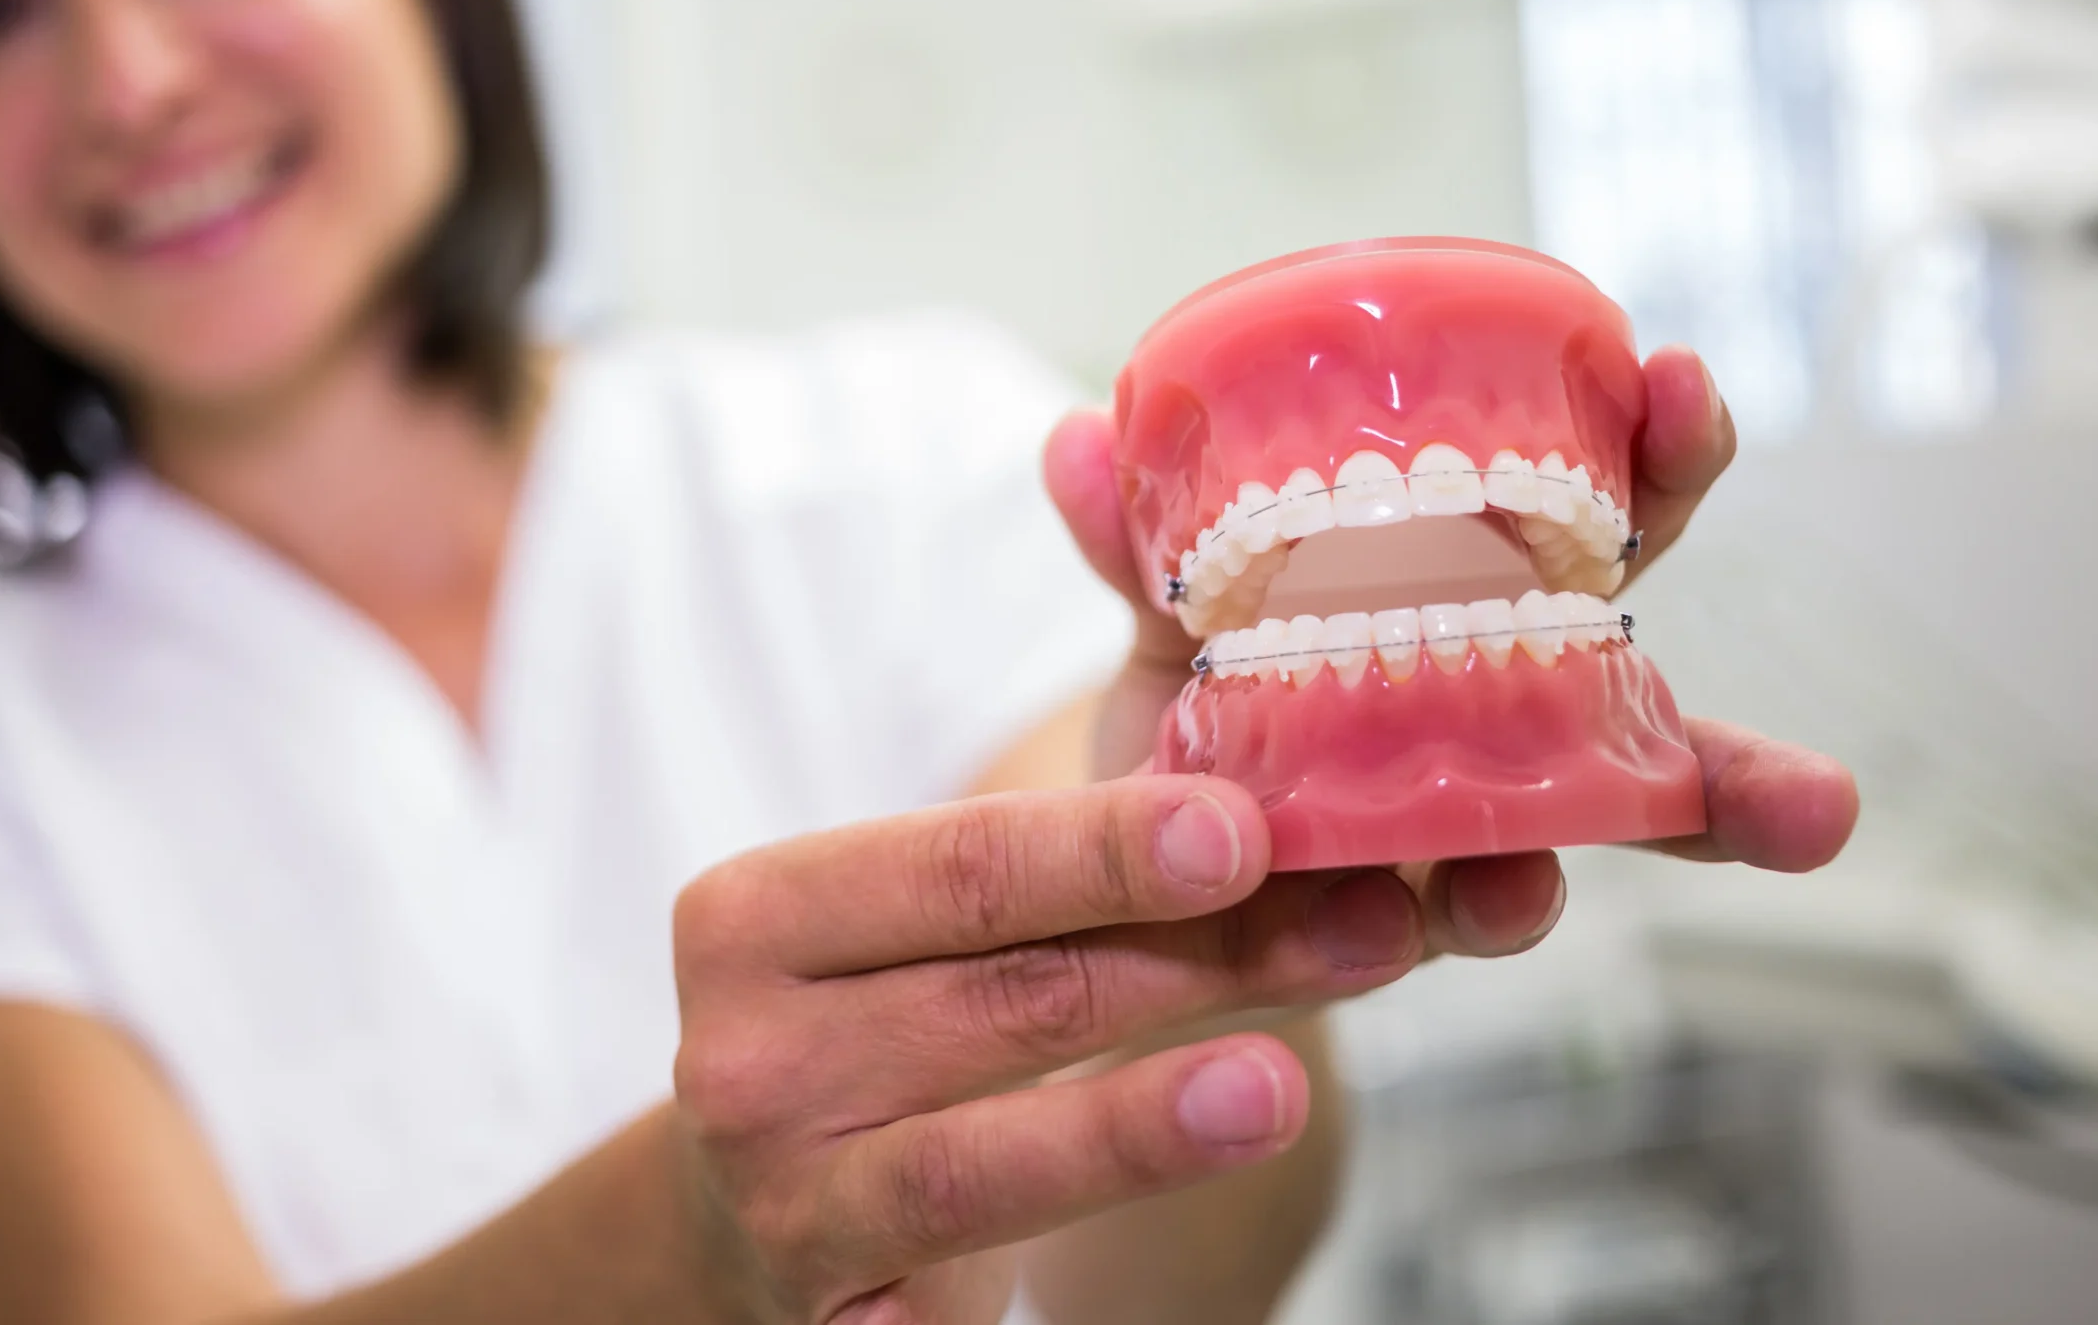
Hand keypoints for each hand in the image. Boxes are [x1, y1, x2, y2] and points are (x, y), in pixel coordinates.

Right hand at [670, 778, 1427, 1321]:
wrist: (746, 1196)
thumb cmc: (867, 1023)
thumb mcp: (907, 930)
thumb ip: (1045, 876)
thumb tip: (1263, 822)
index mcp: (755, 917)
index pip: (952, 867)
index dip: (1103, 849)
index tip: (1243, 825)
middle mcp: (749, 1056)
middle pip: (1002, 999)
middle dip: (1197, 958)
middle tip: (1351, 920)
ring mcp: (787, 1197)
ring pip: (985, 1161)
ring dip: (1144, 1123)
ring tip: (1279, 1087)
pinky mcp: (838, 1316)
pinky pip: (947, 1293)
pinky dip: (1050, 1265)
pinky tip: (1140, 1256)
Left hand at [1038, 343, 1859, 960]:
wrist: (1124, 838)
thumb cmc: (1197, 685)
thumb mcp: (1165, 602)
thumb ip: (1133, 539)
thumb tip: (1077, 436)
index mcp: (1485, 597)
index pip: (1603, 516)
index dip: (1659, 452)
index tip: (1681, 382)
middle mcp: (1504, 719)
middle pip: (1638, 726)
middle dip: (1736, 767)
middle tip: (1811, 803)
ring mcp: (1455, 829)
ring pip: (1555, 858)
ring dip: (1560, 887)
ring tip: (1529, 887)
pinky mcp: (1374, 918)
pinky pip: (1413, 925)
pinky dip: (1419, 917)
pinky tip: (1423, 914)